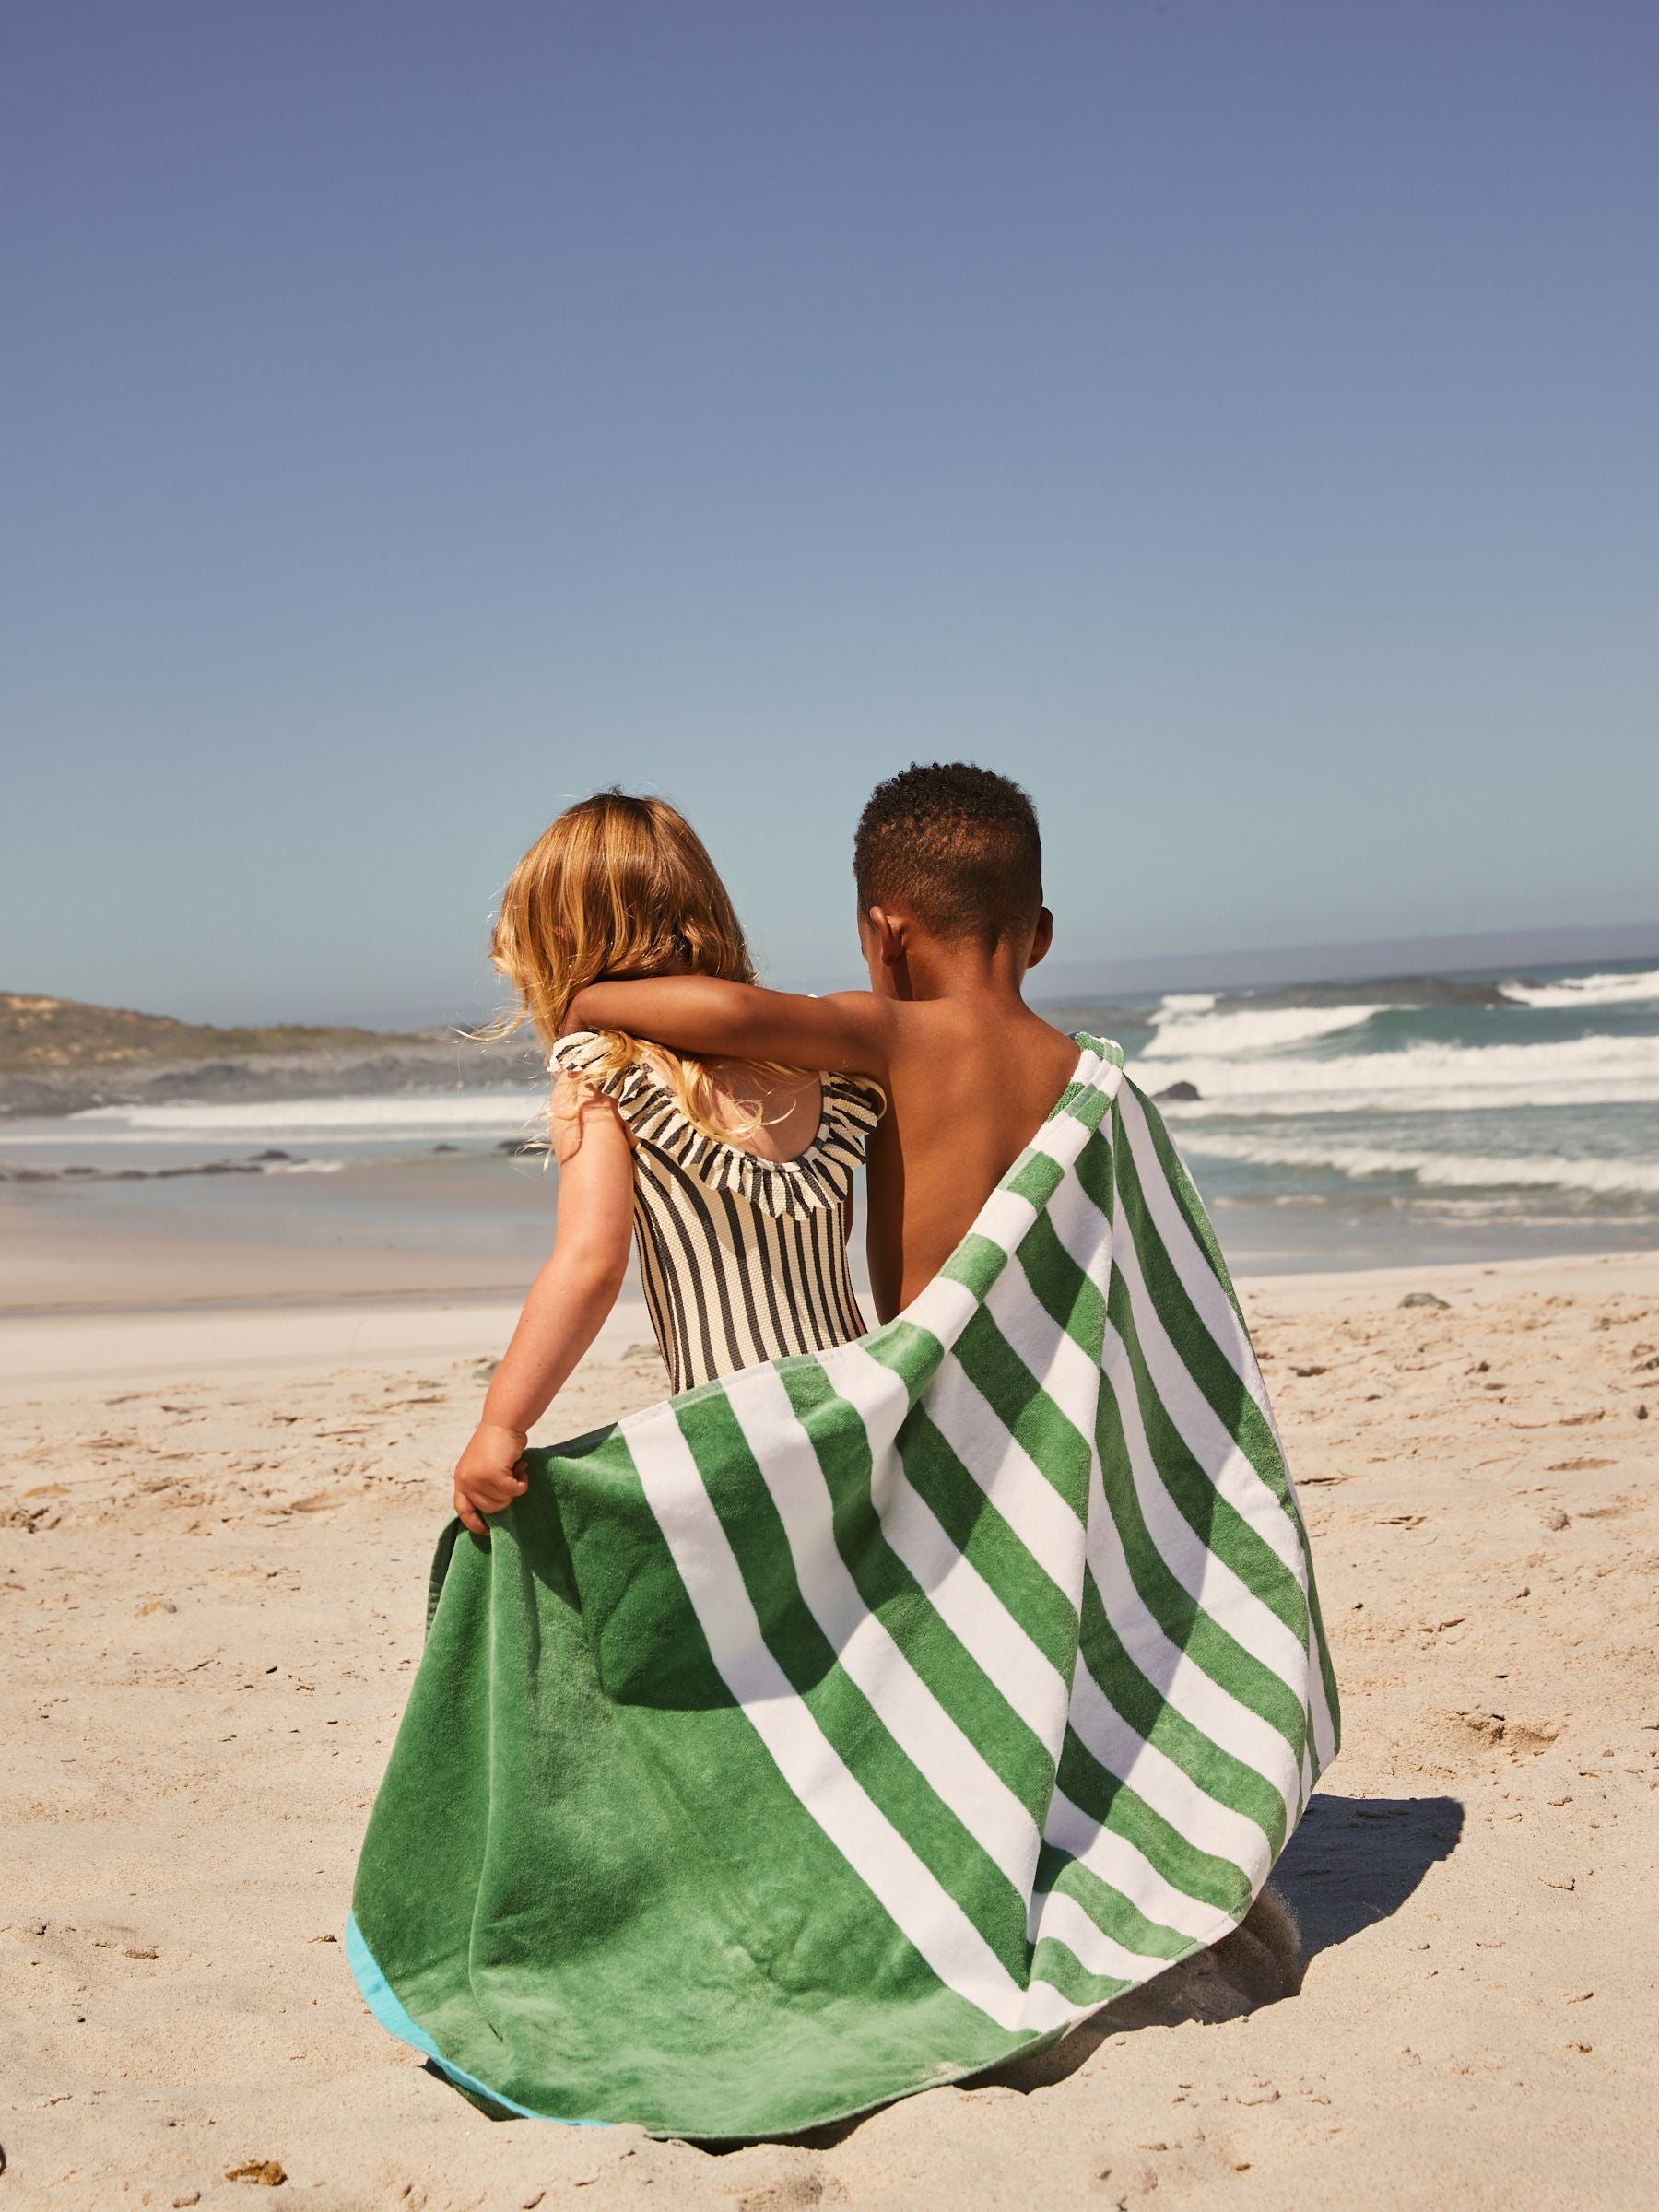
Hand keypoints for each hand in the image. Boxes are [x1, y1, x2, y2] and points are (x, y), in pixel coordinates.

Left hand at [453, 1421, 529, 1538]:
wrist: (503, 1422)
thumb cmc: (498, 1441)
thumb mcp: (483, 1465)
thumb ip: (483, 1484)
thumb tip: (496, 1508)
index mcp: (461, 1479)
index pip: (463, 1510)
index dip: (474, 1523)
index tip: (486, 1531)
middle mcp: (465, 1481)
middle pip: (489, 1509)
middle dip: (505, 1498)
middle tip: (512, 1478)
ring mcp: (477, 1479)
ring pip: (503, 1501)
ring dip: (514, 1488)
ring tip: (516, 1469)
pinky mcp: (493, 1475)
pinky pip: (514, 1491)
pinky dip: (522, 1482)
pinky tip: (522, 1468)